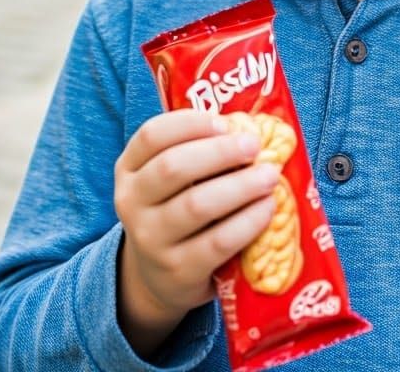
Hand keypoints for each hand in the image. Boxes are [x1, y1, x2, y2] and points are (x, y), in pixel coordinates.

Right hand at [114, 110, 279, 353]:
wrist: (161, 277)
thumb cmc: (178, 208)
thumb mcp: (173, 180)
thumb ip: (199, 151)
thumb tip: (250, 128)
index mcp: (129, 169)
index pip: (151, 136)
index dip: (189, 123)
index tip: (224, 122)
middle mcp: (131, 203)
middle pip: (173, 167)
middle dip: (220, 152)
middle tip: (254, 144)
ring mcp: (151, 240)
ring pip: (197, 205)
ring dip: (241, 186)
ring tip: (270, 175)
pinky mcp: (178, 271)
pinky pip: (217, 242)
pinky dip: (248, 221)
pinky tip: (267, 207)